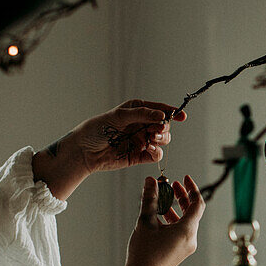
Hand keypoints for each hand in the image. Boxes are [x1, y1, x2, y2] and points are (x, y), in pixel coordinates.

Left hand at [32, 99, 185, 199]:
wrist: (84, 152)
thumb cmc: (97, 129)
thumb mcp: (119, 116)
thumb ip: (142, 115)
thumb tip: (162, 116)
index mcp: (137, 111)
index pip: (159, 110)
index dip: (172, 112)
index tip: (181, 116)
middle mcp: (141, 125)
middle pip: (164, 126)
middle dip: (164, 128)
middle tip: (156, 130)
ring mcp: (141, 140)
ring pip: (163, 140)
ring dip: (161, 139)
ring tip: (151, 139)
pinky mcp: (139, 156)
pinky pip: (156, 155)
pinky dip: (156, 152)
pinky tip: (148, 149)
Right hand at [107, 175, 205, 265]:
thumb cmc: (143, 254)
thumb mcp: (145, 222)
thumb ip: (149, 199)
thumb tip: (150, 181)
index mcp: (187, 230)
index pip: (197, 203)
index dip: (192, 188)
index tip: (184, 178)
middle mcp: (191, 239)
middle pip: (192, 212)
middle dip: (183, 196)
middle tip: (172, 185)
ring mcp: (186, 247)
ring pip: (186, 221)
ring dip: (176, 208)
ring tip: (163, 198)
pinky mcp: (180, 252)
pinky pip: (181, 231)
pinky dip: (173, 220)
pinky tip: (159, 215)